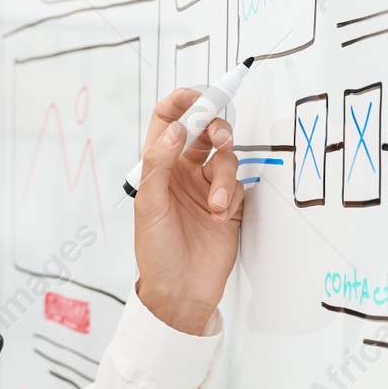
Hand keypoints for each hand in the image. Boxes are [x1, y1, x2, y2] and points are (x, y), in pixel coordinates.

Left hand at [132, 88, 242, 334]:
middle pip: (205, 131)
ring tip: (216, 205)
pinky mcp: (228, 205)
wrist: (179, 291)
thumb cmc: (156, 252)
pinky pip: (239, 186)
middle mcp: (182, 172)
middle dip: (216, 129)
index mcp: (158, 166)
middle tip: (220, 138)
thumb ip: (159, 164)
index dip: (183, 102)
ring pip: (225, 159)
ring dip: (223, 178)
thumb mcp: (148, 206)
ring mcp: (206, 188)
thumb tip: (173, 129)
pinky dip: (231, 198)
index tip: (199, 97)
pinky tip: (219, 218)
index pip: (168, 119)